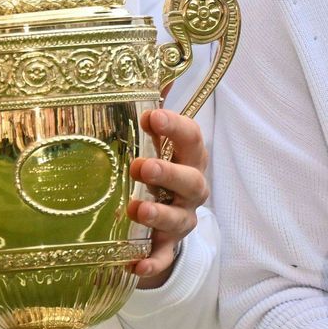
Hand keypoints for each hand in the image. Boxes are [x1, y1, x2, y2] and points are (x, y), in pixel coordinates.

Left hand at [128, 109, 208, 289]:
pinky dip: (152, 263)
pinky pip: (163, 258)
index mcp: (189, 159)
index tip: (151, 115)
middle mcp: (191, 190)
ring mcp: (182, 221)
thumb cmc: (158, 174)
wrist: (162, 226)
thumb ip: (152, 109)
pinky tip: (135, 265)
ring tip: (136, 209)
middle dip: (169, 172)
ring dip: (159, 213)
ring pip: (180, 218)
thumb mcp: (155, 143)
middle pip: (192, 180)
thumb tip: (144, 63)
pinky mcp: (166, 249)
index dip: (175, 126)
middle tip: (140, 166)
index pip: (191, 138)